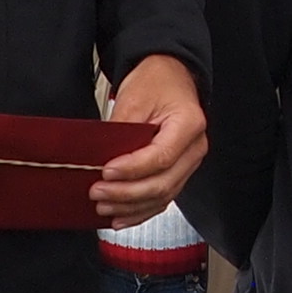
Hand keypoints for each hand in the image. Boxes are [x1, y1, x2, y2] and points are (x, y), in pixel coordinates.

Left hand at [93, 54, 207, 217]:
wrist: (169, 76)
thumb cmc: (156, 82)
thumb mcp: (134, 97)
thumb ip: (120, 131)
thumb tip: (99, 159)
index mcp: (189, 124)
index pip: (160, 157)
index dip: (132, 170)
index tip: (106, 172)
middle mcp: (194, 147)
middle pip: (163, 183)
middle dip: (127, 193)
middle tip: (97, 192)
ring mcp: (188, 162)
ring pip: (163, 196)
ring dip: (131, 207)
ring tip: (103, 206)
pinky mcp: (178, 172)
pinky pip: (162, 198)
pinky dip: (140, 211)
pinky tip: (121, 216)